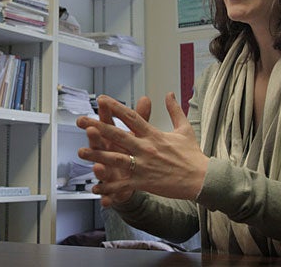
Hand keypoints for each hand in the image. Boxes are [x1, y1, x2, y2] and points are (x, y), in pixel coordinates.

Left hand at [76, 93, 208, 206]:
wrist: (201, 178)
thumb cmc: (193, 154)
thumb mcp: (184, 129)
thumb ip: (174, 110)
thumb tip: (169, 93)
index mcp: (154, 135)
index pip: (131, 117)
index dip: (115, 107)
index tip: (101, 99)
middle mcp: (146, 148)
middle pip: (117, 135)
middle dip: (97, 127)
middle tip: (80, 121)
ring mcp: (144, 166)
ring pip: (115, 159)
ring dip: (96, 156)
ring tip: (80, 153)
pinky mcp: (144, 182)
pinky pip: (122, 184)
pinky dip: (108, 187)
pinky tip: (95, 187)